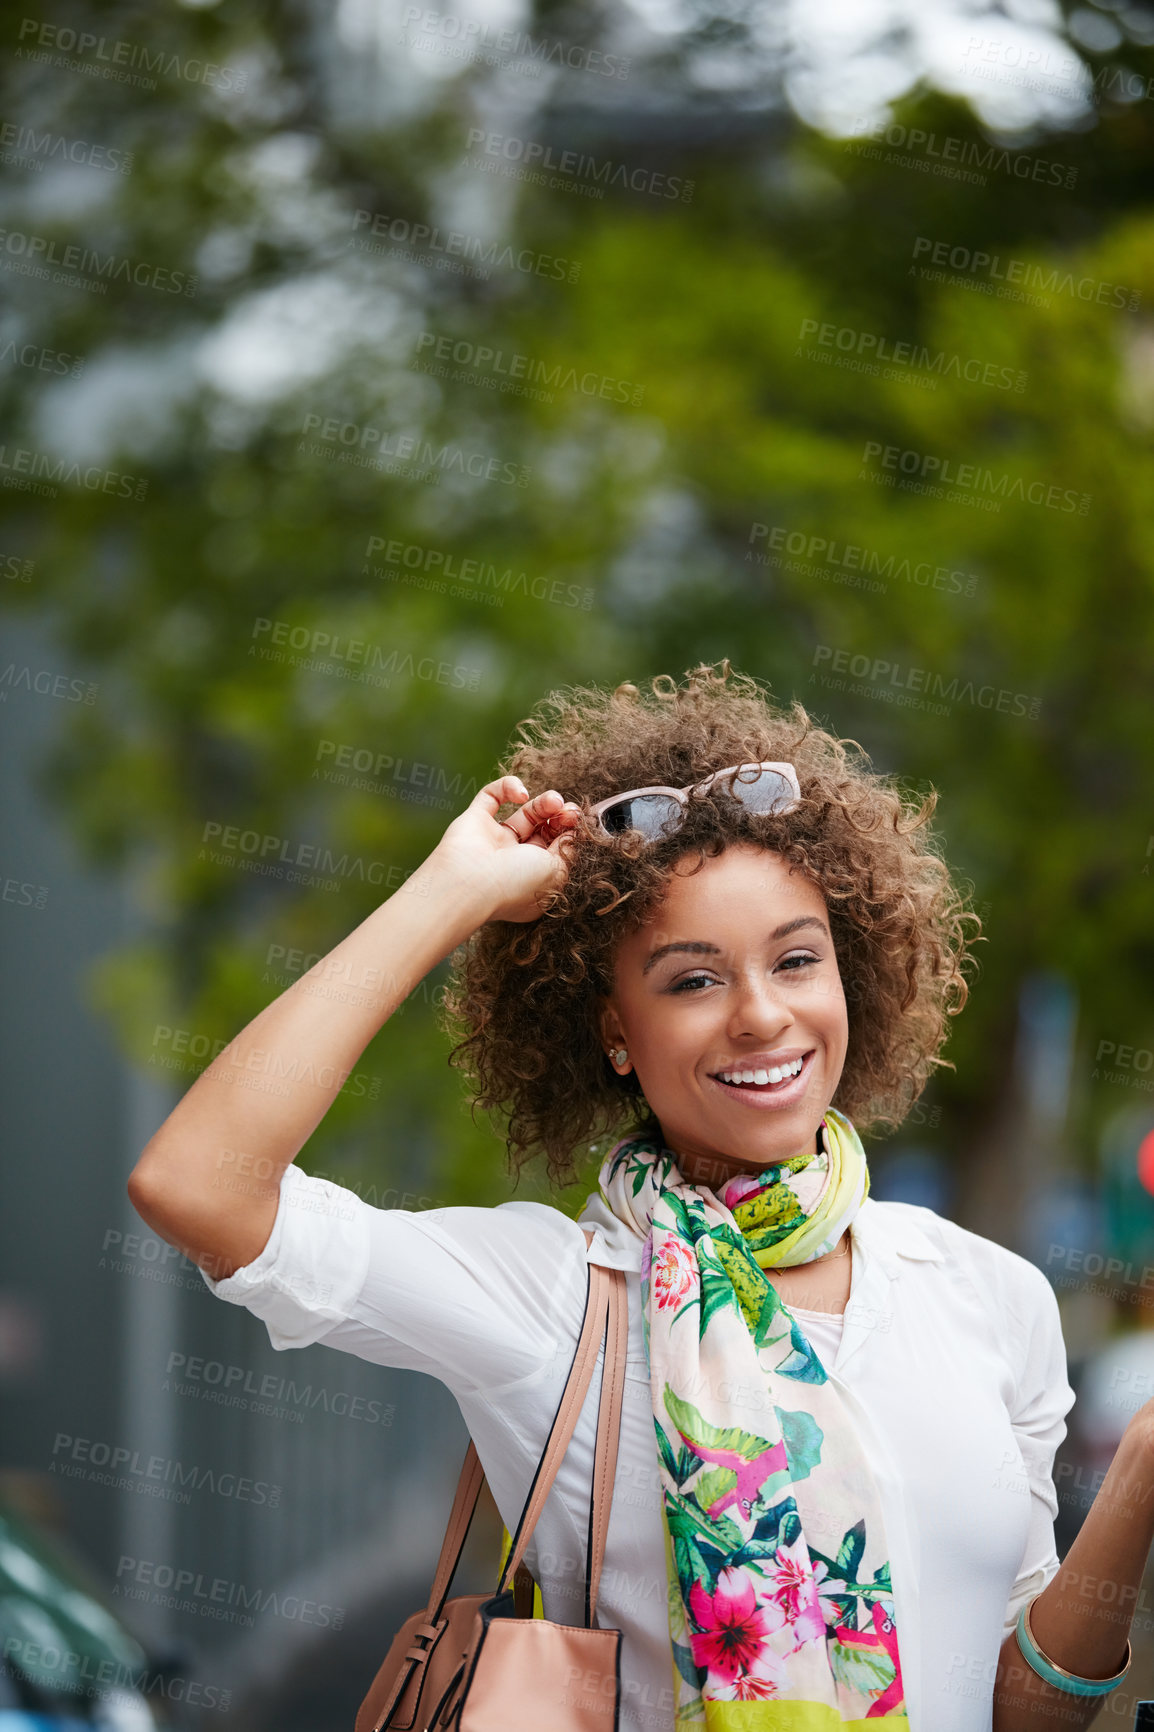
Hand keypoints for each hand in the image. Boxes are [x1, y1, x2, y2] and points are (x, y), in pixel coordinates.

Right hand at [430, 776, 582, 923]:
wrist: (469, 884)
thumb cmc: (515, 885)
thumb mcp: (557, 871)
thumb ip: (567, 849)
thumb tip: (571, 832)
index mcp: (533, 879)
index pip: (556, 850)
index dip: (569, 832)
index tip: (578, 820)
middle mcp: (513, 861)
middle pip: (543, 830)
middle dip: (559, 816)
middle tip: (568, 809)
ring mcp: (493, 840)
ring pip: (524, 813)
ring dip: (543, 802)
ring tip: (553, 800)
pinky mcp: (474, 820)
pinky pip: (492, 795)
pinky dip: (507, 787)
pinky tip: (521, 794)